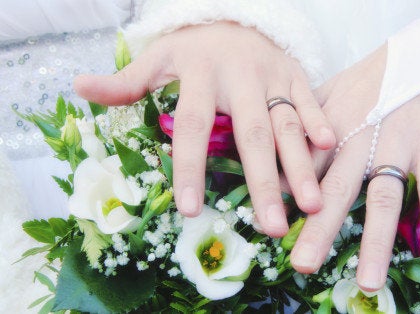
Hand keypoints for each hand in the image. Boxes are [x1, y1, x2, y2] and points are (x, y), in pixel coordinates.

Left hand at [74, 22, 334, 236]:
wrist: (234, 12)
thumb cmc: (194, 46)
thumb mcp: (160, 56)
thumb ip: (127, 79)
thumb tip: (80, 87)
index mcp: (200, 74)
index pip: (193, 125)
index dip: (191, 167)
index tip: (192, 210)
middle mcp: (240, 76)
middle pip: (252, 133)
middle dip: (264, 181)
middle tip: (271, 228)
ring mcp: (272, 74)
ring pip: (287, 122)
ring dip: (301, 165)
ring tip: (309, 206)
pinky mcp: (296, 72)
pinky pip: (310, 99)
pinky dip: (319, 122)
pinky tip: (328, 149)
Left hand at [289, 45, 419, 290]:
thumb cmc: (373, 79)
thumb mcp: (330, 92)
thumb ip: (302, 123)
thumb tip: (274, 159)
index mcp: (331, 128)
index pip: (304, 169)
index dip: (286, 199)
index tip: (269, 231)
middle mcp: (360, 139)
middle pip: (337, 190)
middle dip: (320, 229)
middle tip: (302, 265)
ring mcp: (397, 144)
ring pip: (383, 196)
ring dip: (376, 241)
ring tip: (368, 282)